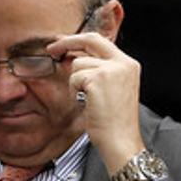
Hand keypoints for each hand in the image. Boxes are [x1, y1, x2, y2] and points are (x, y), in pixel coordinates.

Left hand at [46, 32, 145, 180]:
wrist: (120, 140)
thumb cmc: (114, 122)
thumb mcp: (112, 89)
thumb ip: (99, 71)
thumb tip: (72, 57)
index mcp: (129, 64)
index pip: (102, 42)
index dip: (80, 40)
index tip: (64, 42)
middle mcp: (123, 63)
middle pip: (90, 40)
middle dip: (67, 42)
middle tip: (51, 49)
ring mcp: (111, 69)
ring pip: (78, 63)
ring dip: (75, 82)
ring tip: (88, 100)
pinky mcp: (98, 78)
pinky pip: (74, 78)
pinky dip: (74, 91)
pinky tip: (86, 103)